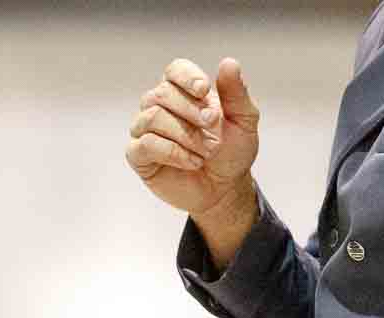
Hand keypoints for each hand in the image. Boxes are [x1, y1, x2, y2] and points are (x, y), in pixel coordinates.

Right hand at [126, 58, 261, 225]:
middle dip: (190, 109)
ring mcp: (145, 131)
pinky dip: (172, 153)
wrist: (223, 188)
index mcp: (184, 92)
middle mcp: (160, 107)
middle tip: (212, 125)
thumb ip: (236, 92)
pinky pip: (145, 145)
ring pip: (151, 117)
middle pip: (161, 93)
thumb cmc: (232, 152)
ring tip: (205, 151)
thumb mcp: (244, 120)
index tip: (204, 91)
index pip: (174, 70)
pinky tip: (192, 162)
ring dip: (183, 134)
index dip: (186, 77)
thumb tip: (228, 63)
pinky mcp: (138, 156)